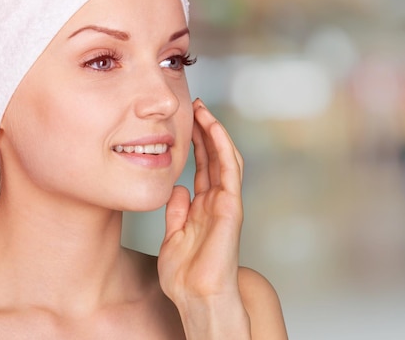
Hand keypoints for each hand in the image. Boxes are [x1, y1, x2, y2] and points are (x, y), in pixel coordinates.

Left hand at [158, 99, 248, 336]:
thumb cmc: (185, 275)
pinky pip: (229, 171)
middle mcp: (216, 202)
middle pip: (214, 158)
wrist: (196, 297)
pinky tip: (213, 128)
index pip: (203, 167)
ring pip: (225, 159)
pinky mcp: (231, 207)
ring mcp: (226, 203)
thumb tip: (178, 188)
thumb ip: (177, 212)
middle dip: (205, 132)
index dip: (196, 144)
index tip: (186, 123)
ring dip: (215, 133)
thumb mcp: (173, 236)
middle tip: (195, 107)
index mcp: (203, 207)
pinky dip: (223, 147)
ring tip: (203, 111)